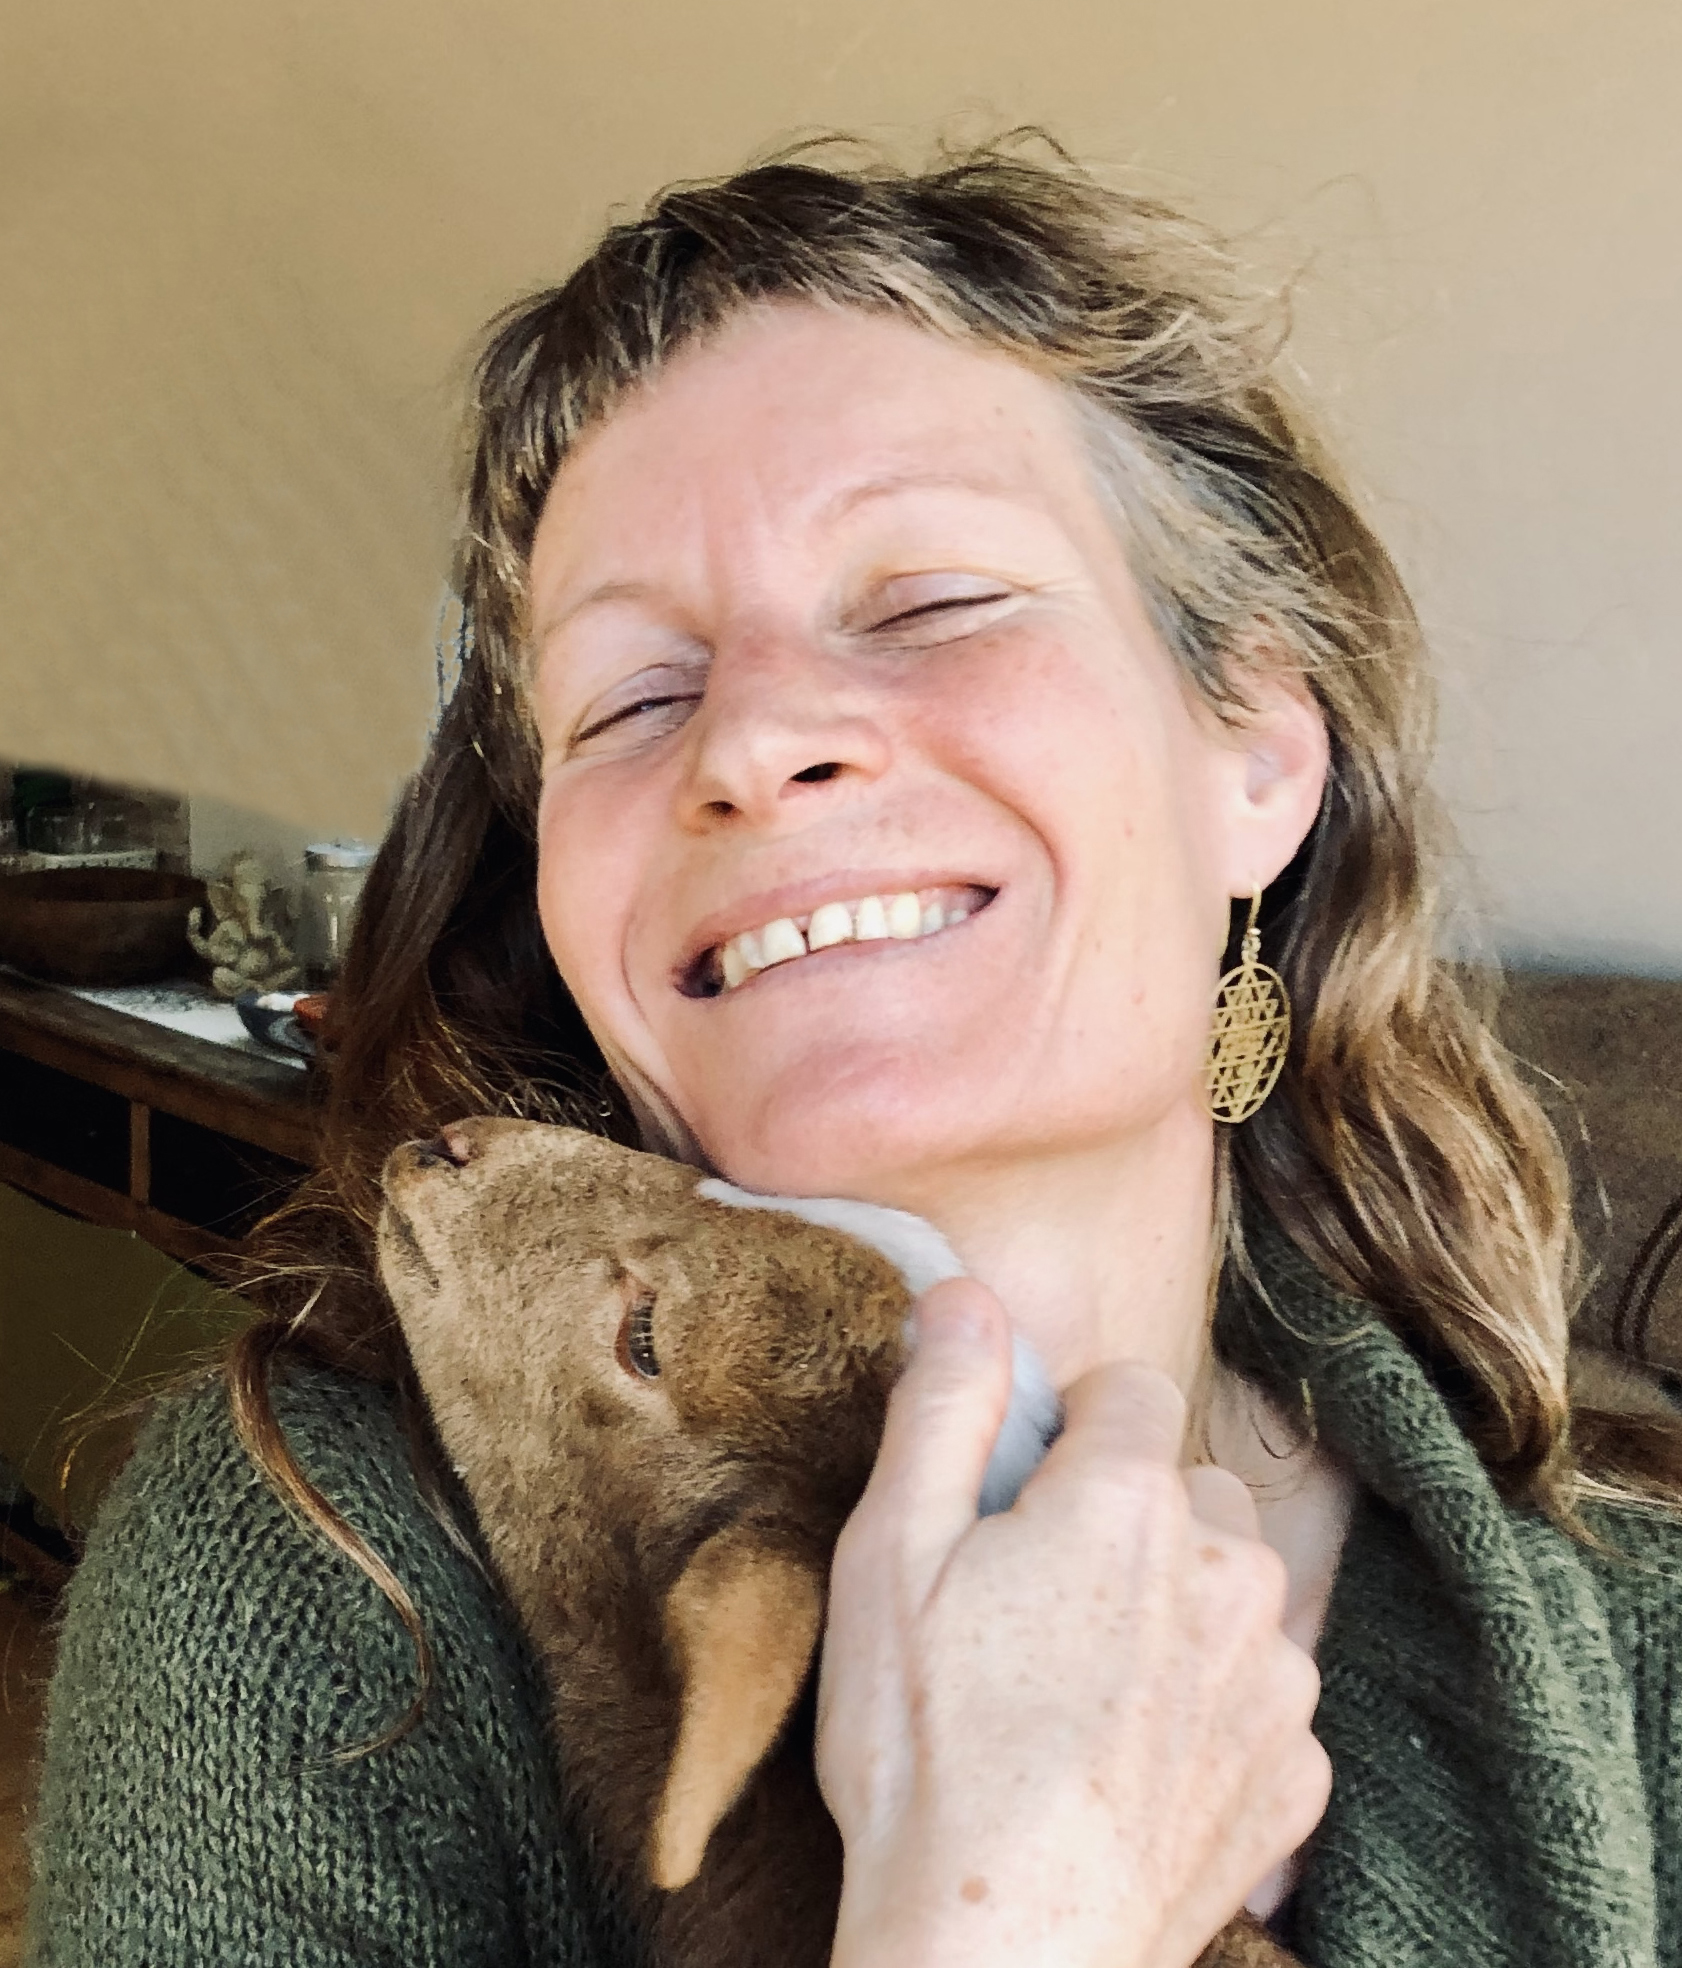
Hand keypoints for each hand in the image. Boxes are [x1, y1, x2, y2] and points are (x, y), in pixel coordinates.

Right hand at [816, 1278, 1329, 1967]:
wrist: (998, 1958)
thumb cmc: (926, 1753)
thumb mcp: (889, 1555)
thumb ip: (941, 1404)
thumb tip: (966, 1293)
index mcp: (1128, 1499)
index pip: (1127, 1389)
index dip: (1063, 1433)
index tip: (1013, 1502)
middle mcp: (1231, 1571)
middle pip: (1188, 1487)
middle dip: (1124, 1518)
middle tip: (1032, 1608)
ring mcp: (1276, 1680)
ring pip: (1232, 1589)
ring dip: (1174, 1612)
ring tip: (1076, 1695)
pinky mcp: (1297, 1776)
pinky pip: (1259, 1695)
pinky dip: (1208, 1708)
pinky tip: (1129, 1760)